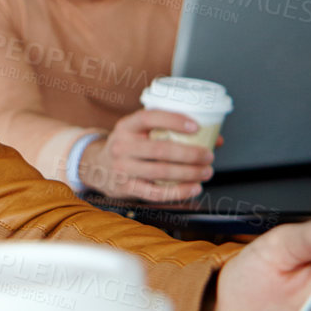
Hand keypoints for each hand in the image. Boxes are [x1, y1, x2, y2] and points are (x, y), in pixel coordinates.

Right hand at [78, 109, 213, 201]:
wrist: (96, 166)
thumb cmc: (129, 147)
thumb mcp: (140, 132)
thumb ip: (172, 131)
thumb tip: (215, 139)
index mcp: (126, 126)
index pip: (149, 117)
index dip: (174, 120)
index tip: (196, 126)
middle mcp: (121, 146)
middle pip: (160, 149)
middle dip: (190, 153)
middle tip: (208, 156)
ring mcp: (122, 168)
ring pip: (161, 171)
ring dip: (189, 173)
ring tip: (206, 172)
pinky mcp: (125, 187)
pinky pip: (156, 192)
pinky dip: (178, 192)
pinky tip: (193, 188)